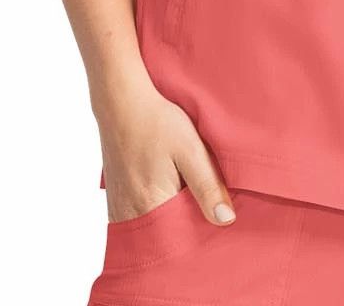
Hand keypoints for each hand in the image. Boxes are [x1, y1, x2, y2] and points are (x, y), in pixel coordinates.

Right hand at [95, 77, 236, 226]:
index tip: (216, 221)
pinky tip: (168, 195)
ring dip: (171, 221)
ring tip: (186, 199)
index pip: (181, 242)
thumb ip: (208, 186)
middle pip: (166, 238)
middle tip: (203, 206)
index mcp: (151, 206)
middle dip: (186, 229)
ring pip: (153, 230)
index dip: (200, 232)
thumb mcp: (190, 149)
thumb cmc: (156, 122)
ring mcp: (120, 210)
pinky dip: (156, 214)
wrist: (122, 102)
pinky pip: (140, 220)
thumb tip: (226, 220)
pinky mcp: (116, 201)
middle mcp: (130, 216)